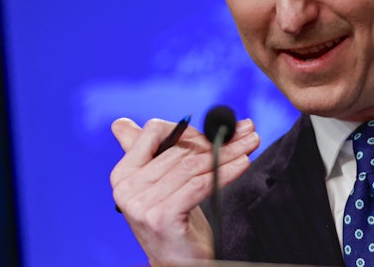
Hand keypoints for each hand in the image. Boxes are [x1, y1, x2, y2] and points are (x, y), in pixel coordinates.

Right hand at [110, 117, 259, 263]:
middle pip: (181, 150)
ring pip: (194, 166)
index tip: (217, 129)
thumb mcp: (161, 183)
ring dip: (229, 152)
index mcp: (123, 174)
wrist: (178, 263)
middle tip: (247, 131)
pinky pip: (200, 185)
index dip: (189, 129)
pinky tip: (243, 164)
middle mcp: (126, 189)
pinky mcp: (162, 217)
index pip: (154, 133)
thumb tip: (123, 122)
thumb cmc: (174, 220)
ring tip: (251, 143)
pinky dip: (225, 172)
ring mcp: (142, 205)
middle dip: (219, 139)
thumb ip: (151, 153)